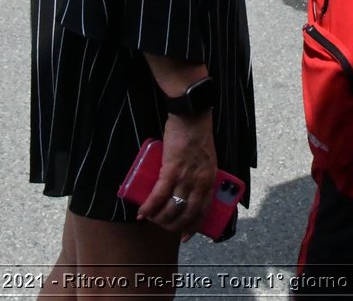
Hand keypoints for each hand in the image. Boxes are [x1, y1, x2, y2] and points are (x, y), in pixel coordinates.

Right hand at [136, 113, 215, 236]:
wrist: (191, 117)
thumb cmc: (198, 135)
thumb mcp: (207, 160)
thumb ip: (201, 174)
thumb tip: (188, 188)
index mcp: (210, 180)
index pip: (203, 211)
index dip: (193, 226)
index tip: (185, 235)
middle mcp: (200, 182)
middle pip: (187, 213)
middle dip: (173, 225)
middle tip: (163, 227)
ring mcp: (186, 177)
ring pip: (172, 207)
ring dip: (160, 218)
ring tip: (151, 219)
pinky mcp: (171, 169)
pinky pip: (159, 195)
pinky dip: (150, 206)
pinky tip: (142, 212)